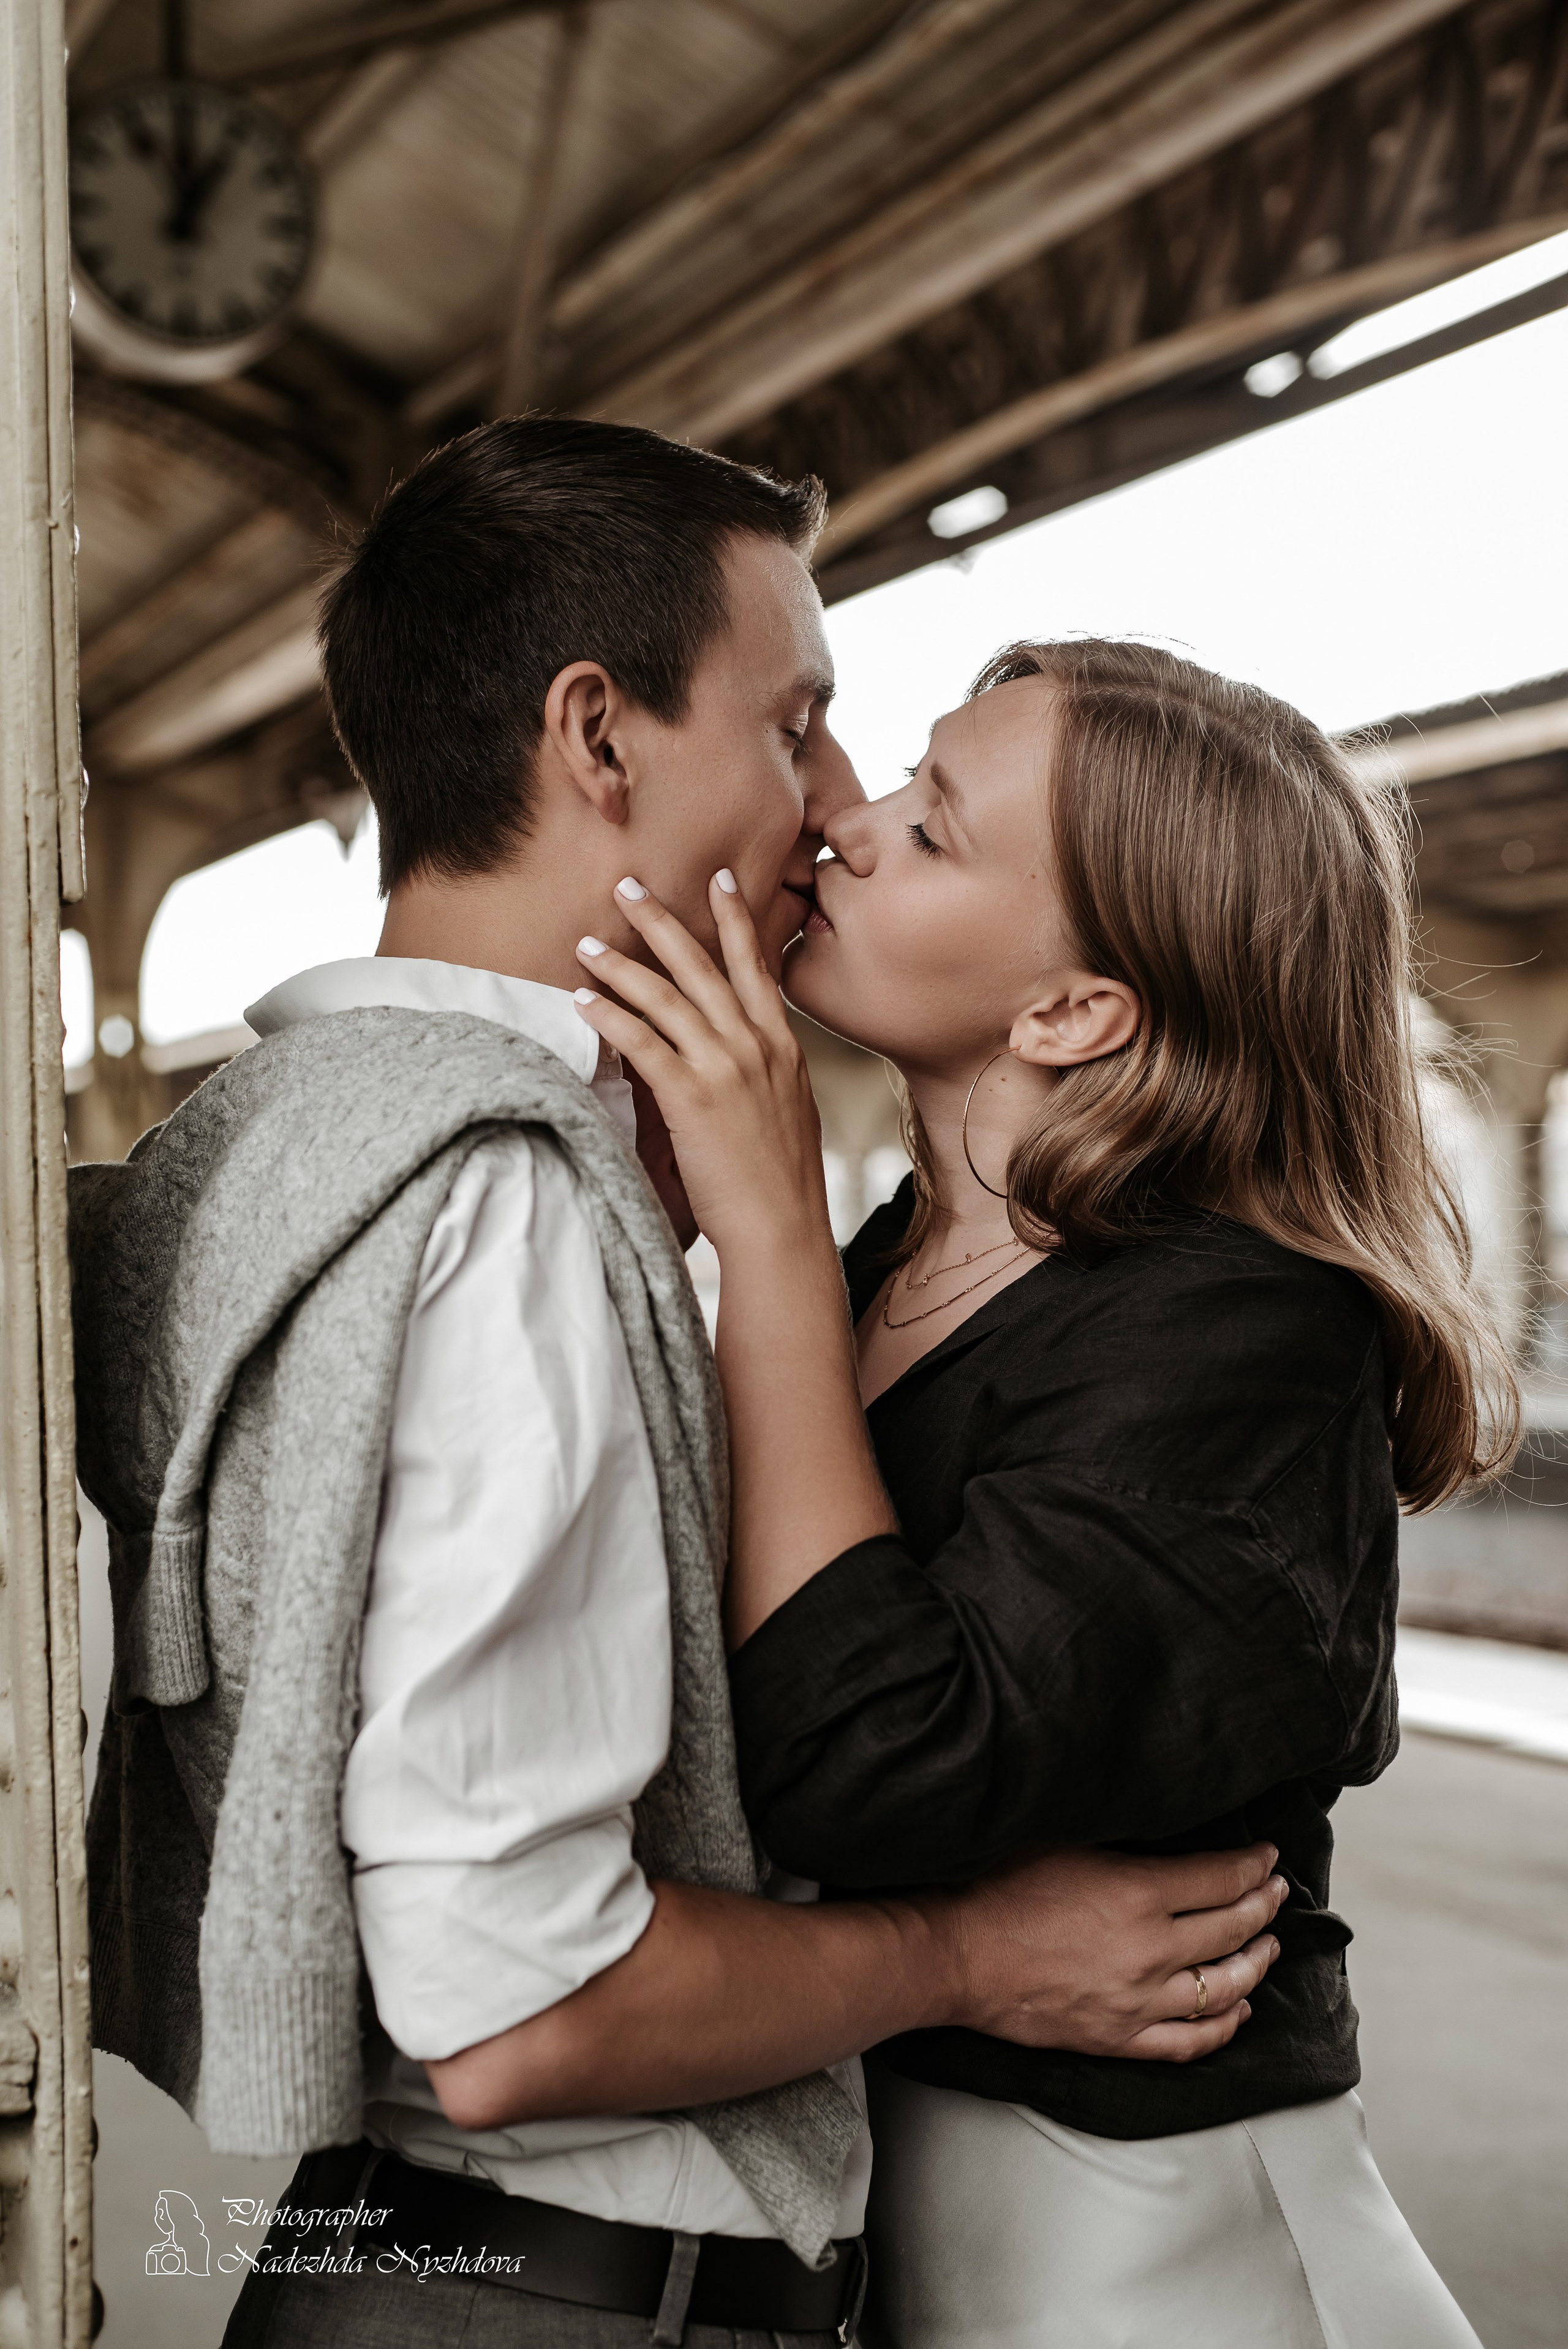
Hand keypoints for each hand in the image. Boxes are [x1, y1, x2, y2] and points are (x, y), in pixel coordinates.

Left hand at [574, 874, 829, 1261]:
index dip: (735, 919)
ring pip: (667, 997)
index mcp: (782, 1046)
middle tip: (628, 887)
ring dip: (622, 965)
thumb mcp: (787, 1110)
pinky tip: (585, 1000)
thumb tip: (734, 1055)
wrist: (783, 1228)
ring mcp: (726, 1068)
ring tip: (587, 944)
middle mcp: (756, 1045)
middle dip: (662, 922)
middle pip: (702, 966)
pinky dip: (612, 1016)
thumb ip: (762, 1071)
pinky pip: (643, 1043)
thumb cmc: (780, 1181)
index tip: (720, 879)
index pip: (755, 967)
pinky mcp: (692, 1097)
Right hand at [920, 1842, 1289, 2061]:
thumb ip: (1124, 1843)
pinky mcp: (1120, 2039)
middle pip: (1232, 1930)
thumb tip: (1168, 1835)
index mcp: (1138, 1894)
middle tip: (1277, 1893)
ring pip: (1224, 1988)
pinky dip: (1225, 2025)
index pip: (1221, 1879)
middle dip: (1263, 1908)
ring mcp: (1139, 2002)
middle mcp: (1150, 1951)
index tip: (1267, 1858)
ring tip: (1268, 1946)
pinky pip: (1190, 2041)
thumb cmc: (999, 1888)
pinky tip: (1239, 2008)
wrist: (957, 1955)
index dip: (1252, 1867)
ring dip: (1255, 1964)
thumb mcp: (1066, 1841)